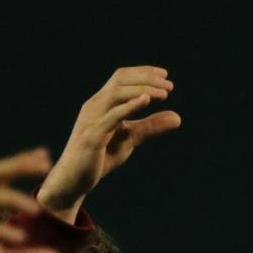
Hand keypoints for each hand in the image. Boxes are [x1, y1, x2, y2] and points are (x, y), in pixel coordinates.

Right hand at [35, 66, 181, 220]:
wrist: (74, 179)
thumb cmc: (101, 156)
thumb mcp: (131, 138)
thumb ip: (151, 126)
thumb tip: (177, 117)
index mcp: (102, 103)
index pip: (121, 78)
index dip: (143, 72)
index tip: (165, 75)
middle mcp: (95, 106)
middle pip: (120, 80)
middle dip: (146, 78)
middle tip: (169, 84)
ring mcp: (92, 119)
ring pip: (116, 93)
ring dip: (142, 89)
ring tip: (164, 93)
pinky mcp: (92, 136)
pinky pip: (112, 116)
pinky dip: (129, 106)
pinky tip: (146, 100)